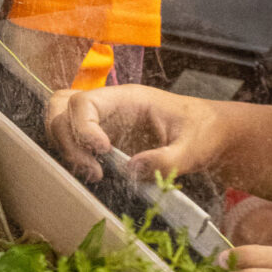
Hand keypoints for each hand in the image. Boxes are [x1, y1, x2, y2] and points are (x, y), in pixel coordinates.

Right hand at [46, 84, 226, 184]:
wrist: (211, 135)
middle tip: (91, 168)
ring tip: (94, 174)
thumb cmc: (204, 132)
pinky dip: (75, 157)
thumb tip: (130, 169)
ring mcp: (103, 121)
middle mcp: (109, 106)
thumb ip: (166, 160)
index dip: (83, 127)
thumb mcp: (194, 147)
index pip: (84, 101)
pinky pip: (73, 140)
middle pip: (61, 106)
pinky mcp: (103, 138)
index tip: (102, 152)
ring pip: (61, 122)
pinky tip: (97, 174)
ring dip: (67, 149)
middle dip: (66, 139)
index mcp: (128, 98)